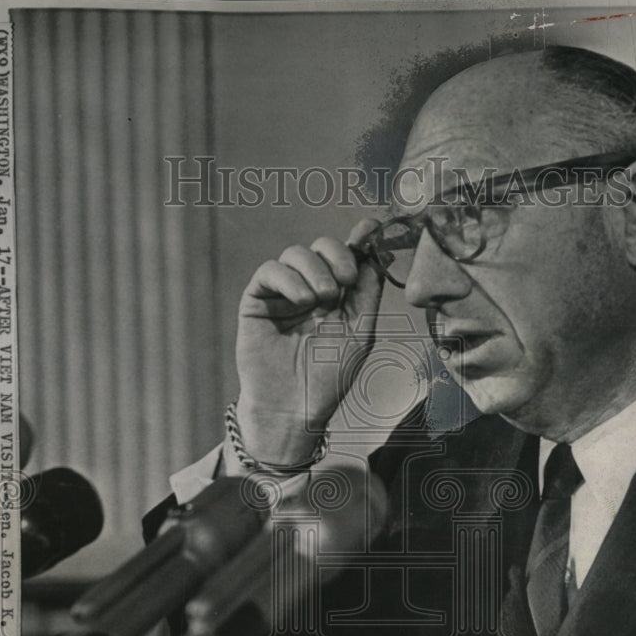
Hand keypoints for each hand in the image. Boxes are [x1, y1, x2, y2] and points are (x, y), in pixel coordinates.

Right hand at [235, 219, 383, 464]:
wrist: (294, 408)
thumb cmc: (328, 378)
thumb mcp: (360, 332)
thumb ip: (368, 293)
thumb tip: (378, 253)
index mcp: (338, 296)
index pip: (348, 256)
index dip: (360, 238)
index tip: (371, 228)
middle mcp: (310, 289)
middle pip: (322, 247)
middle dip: (337, 254)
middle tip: (345, 280)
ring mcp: (282, 294)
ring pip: (295, 253)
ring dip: (314, 270)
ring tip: (322, 300)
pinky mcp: (257, 301)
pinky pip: (270, 271)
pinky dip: (289, 279)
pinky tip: (302, 301)